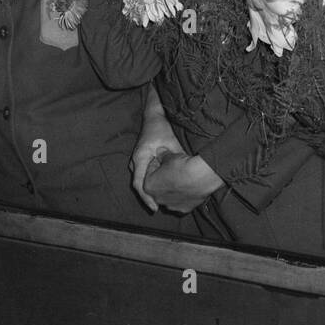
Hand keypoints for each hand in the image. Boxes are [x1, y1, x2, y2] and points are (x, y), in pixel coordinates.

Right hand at [131, 95, 185, 211]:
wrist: (153, 116)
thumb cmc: (161, 127)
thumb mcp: (172, 141)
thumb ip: (177, 157)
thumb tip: (188, 171)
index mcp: (141, 157)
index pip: (139, 183)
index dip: (147, 198)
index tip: (154, 208)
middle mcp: (136, 161)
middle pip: (140, 185)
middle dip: (150, 197)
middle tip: (162, 208)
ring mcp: (138, 161)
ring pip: (142, 181)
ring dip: (152, 191)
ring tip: (164, 202)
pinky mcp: (142, 161)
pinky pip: (145, 175)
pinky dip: (153, 183)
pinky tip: (164, 190)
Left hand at [142, 152, 224, 213]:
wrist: (200, 177)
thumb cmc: (182, 167)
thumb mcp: (169, 156)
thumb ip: (162, 156)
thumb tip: (161, 153)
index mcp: (148, 186)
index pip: (149, 173)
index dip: (157, 165)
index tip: (164, 161)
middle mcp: (157, 199)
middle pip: (158, 187)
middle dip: (164, 180)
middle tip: (174, 170)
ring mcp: (171, 206)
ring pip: (170, 196)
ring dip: (174, 189)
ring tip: (184, 178)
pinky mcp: (183, 209)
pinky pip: (182, 202)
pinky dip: (184, 196)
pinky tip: (190, 186)